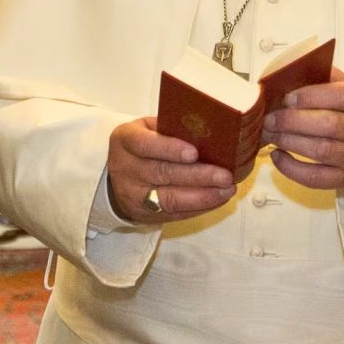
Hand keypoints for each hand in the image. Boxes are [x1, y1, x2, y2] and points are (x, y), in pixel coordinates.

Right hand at [105, 118, 235, 224]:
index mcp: (125, 140)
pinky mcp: (145, 214)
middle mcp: (126, 169)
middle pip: (163, 173)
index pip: (145, 145)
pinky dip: (200, 207)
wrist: (117, 177)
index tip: (194, 153)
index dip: (170, 149)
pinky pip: (176, 213)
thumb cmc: (142, 146)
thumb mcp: (147, 129)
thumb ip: (171, 128)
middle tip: (225, 175)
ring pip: (170, 199)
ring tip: (227, 189)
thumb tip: (210, 131)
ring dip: (203, 196)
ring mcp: (134, 195)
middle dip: (198, 176)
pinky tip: (218, 198)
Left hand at [260, 67, 343, 196]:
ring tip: (269, 134)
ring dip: (289, 142)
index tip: (288, 97)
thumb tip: (297, 68)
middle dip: (292, 121)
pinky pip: (317, 178)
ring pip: (321, 151)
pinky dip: (293, 169)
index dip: (311, 96)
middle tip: (270, 118)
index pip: (342, 97)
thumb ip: (332, 78)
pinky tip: (278, 157)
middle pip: (328, 124)